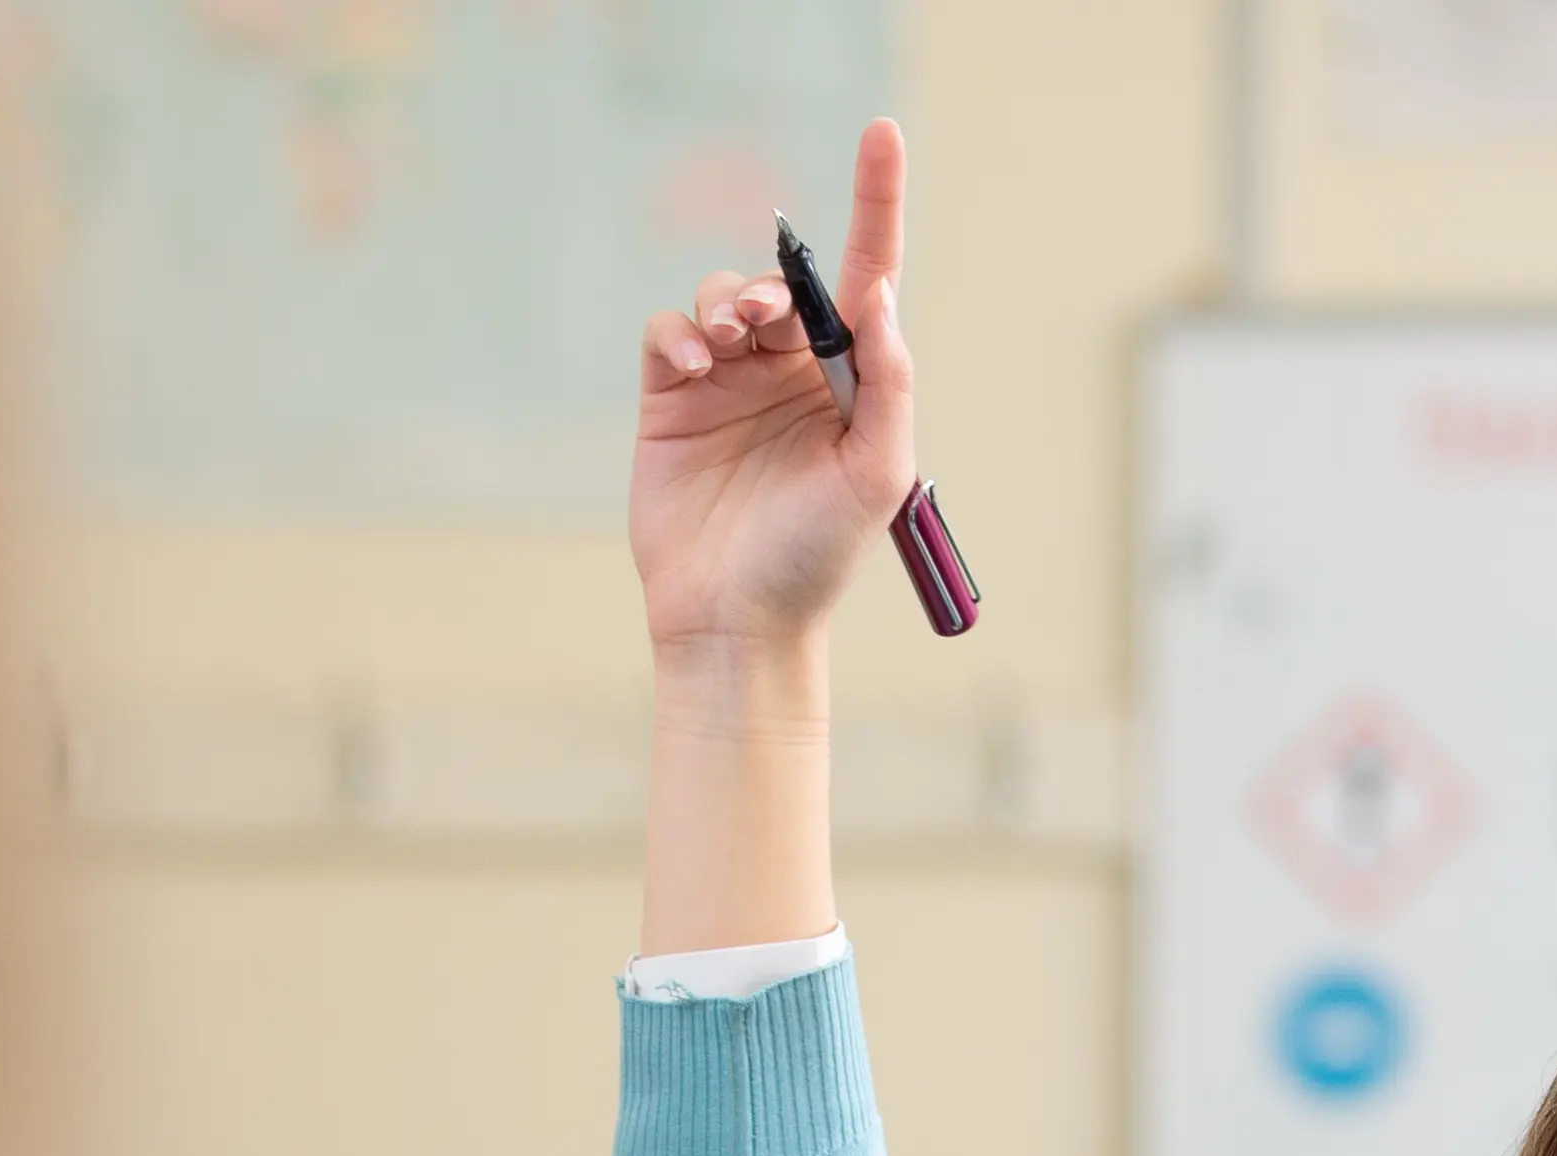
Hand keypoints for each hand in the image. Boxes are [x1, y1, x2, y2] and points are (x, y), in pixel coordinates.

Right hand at [628, 116, 915, 669]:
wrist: (736, 620)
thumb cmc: (815, 557)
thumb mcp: (877, 472)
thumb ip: (887, 380)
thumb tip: (880, 293)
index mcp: (851, 381)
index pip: (867, 275)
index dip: (877, 202)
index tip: (882, 134)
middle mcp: (792, 371)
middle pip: (785, 279)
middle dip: (779, 281)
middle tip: (768, 320)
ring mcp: (729, 381)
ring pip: (722, 293)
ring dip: (727, 300)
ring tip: (730, 342)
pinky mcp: (671, 399)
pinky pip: (669, 330)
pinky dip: (679, 332)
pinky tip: (693, 367)